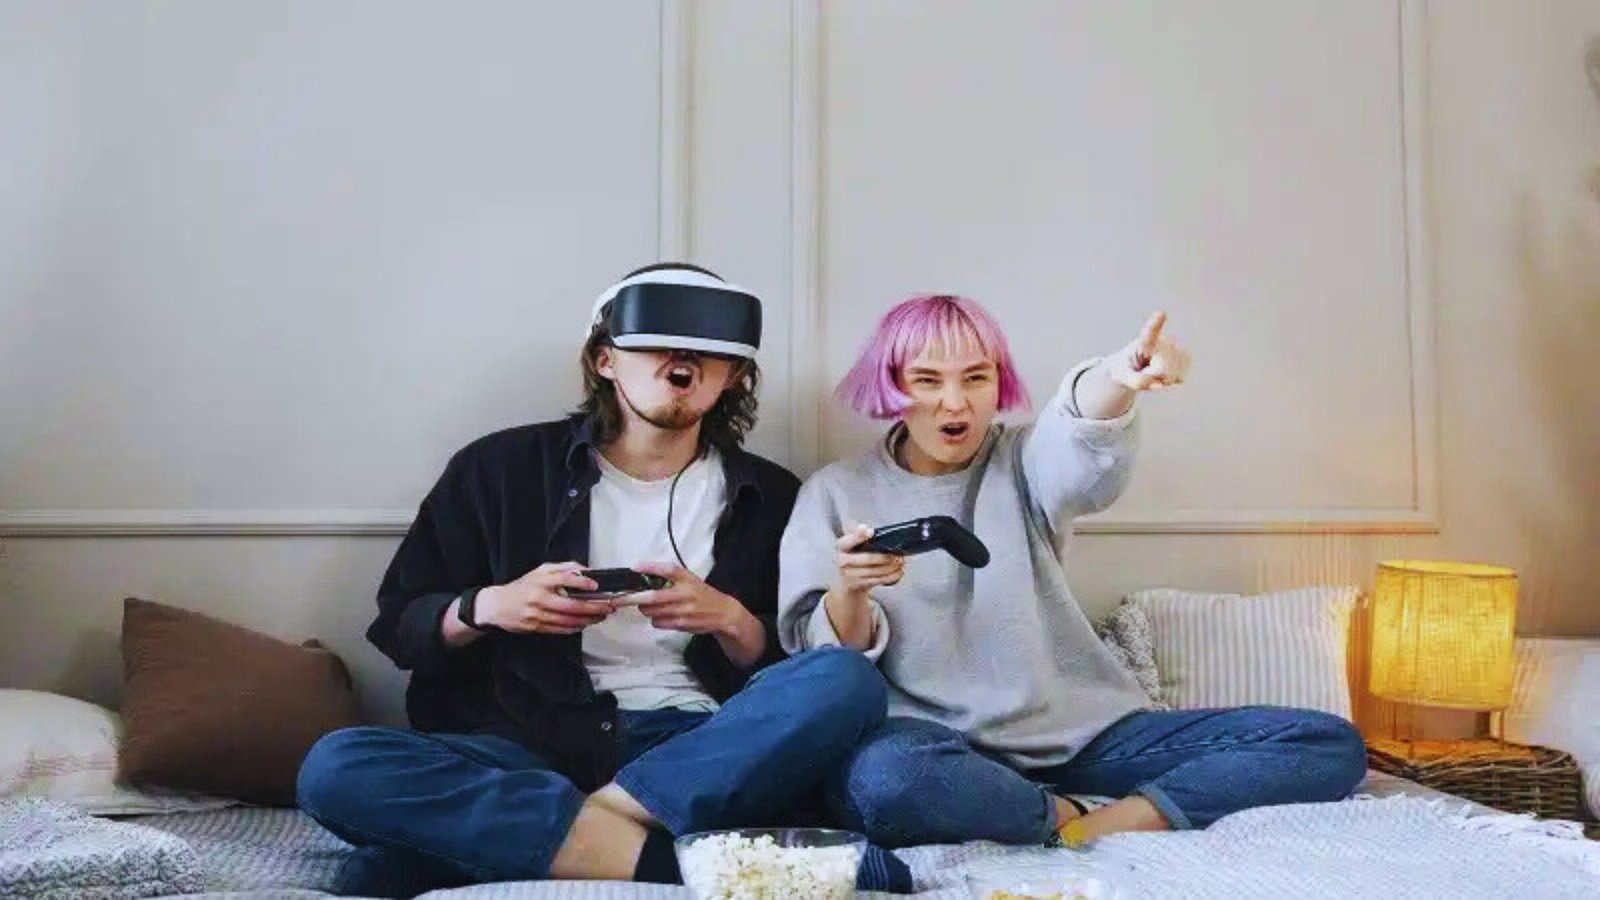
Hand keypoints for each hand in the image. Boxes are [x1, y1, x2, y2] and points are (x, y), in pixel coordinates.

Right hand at [477, 562, 613, 634]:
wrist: (497, 606)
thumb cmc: (521, 587)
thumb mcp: (539, 571)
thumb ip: (562, 568)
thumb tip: (584, 570)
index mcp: (540, 581)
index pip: (563, 578)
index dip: (581, 581)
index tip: (596, 584)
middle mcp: (539, 598)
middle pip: (571, 604)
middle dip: (593, 607)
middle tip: (608, 606)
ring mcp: (538, 615)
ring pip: (568, 620)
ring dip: (588, 619)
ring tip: (602, 616)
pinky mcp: (537, 627)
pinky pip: (560, 629)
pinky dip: (576, 628)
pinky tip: (586, 624)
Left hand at [633, 561, 750, 635]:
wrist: (723, 613)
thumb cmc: (702, 595)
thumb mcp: (690, 579)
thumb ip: (670, 577)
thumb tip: (642, 575)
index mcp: (687, 578)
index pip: (667, 570)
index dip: (650, 567)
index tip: (635, 567)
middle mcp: (685, 593)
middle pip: (653, 596)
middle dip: (633, 598)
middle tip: (620, 599)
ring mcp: (683, 610)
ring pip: (653, 612)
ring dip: (645, 610)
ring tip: (648, 606)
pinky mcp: (682, 623)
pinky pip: (658, 622)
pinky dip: (655, 620)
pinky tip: (661, 615)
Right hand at [833, 523, 904, 600]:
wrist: (846, 581)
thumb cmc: (853, 557)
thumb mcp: (852, 542)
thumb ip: (858, 533)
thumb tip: (867, 528)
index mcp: (842, 546)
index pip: (849, 540)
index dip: (859, 536)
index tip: (871, 532)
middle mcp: (843, 561)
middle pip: (867, 558)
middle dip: (885, 557)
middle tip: (898, 554)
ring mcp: (850, 575)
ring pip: (875, 571)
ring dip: (891, 567)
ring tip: (900, 562)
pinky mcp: (859, 585)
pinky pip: (879, 580)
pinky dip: (891, 576)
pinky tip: (898, 571)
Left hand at [1100, 311, 1190, 391]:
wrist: (1131, 367)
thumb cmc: (1124, 368)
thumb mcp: (1120, 376)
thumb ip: (1135, 381)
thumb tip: (1157, 385)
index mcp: (1143, 341)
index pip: (1150, 333)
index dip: (1156, 324)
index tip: (1161, 314)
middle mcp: (1162, 340)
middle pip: (1164, 369)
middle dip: (1154, 377)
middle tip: (1144, 371)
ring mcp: (1175, 347)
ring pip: (1174, 374)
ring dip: (1163, 380)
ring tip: (1152, 372)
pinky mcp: (1184, 357)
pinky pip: (1181, 377)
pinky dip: (1171, 381)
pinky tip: (1163, 374)